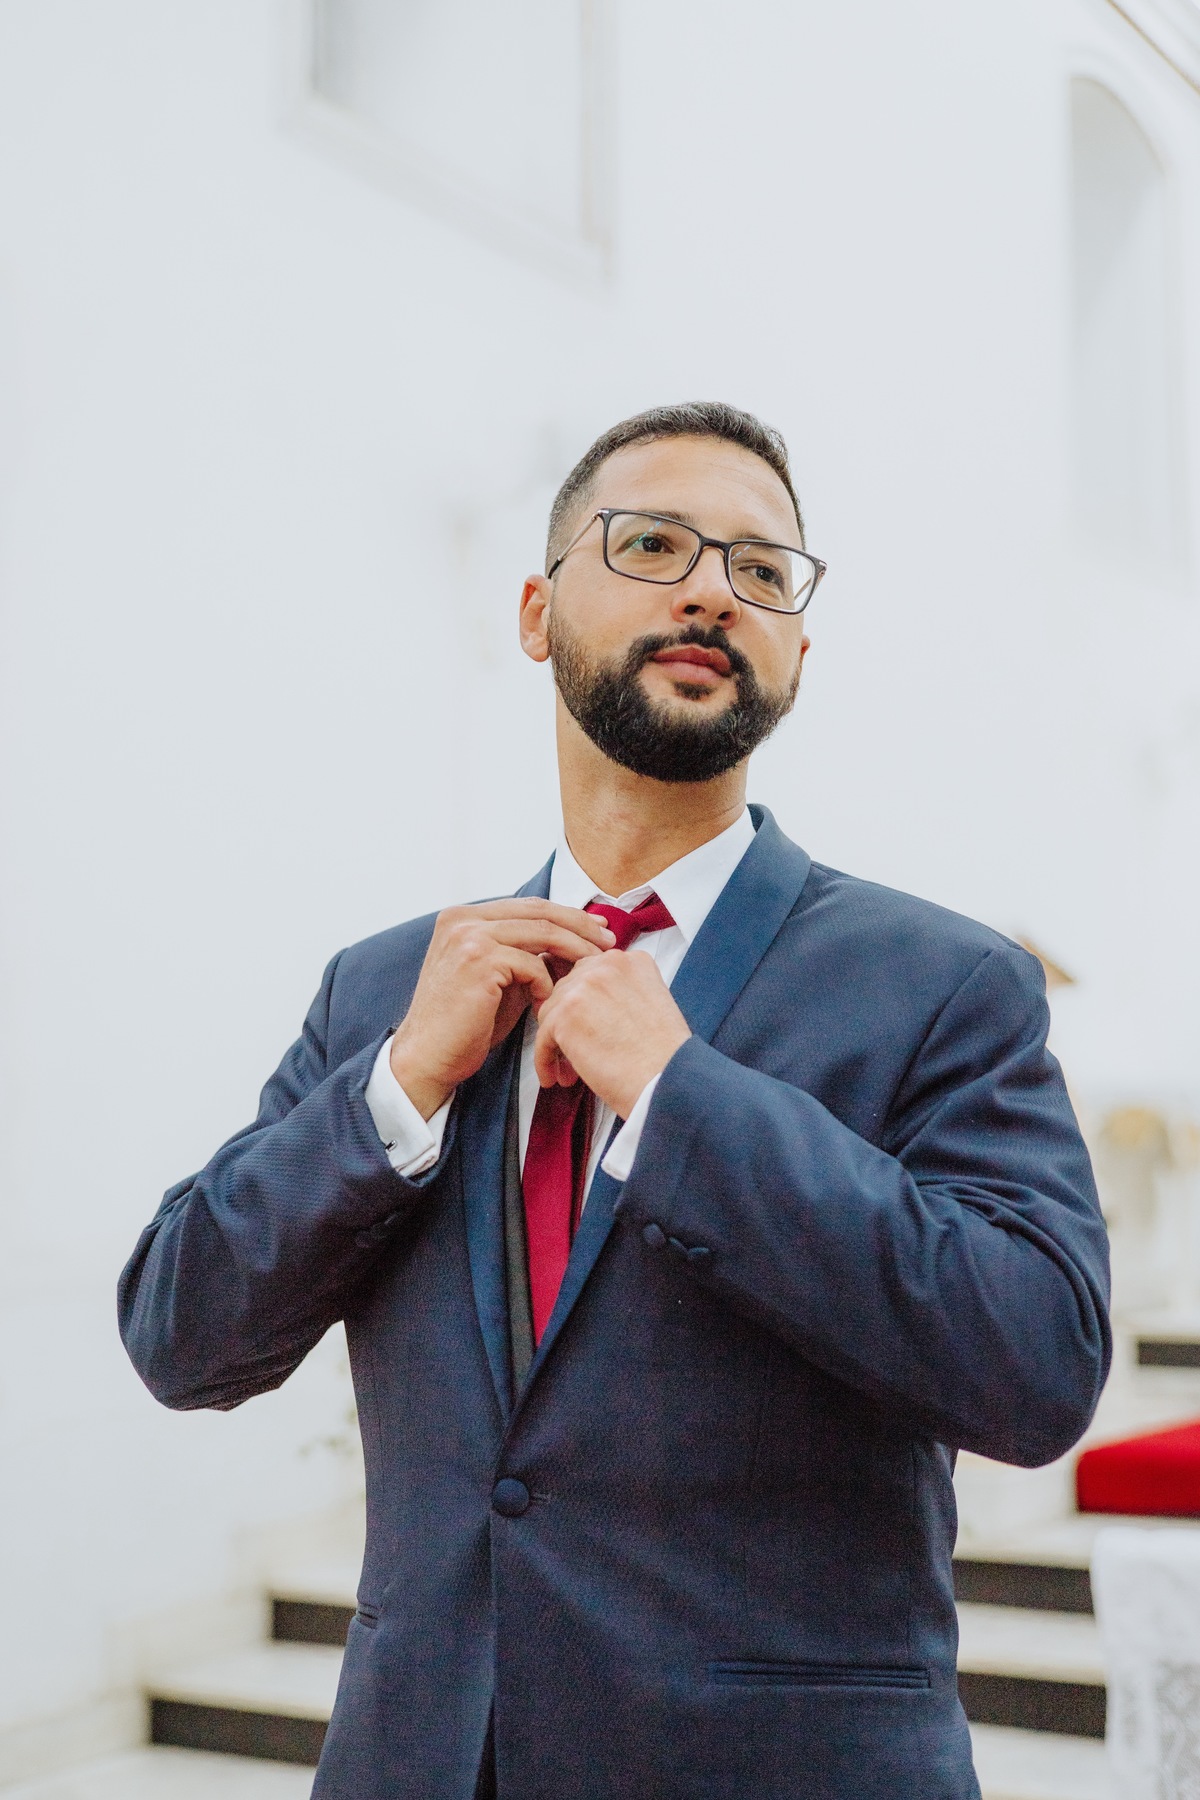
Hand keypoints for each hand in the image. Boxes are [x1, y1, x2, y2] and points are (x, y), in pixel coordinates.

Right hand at [389, 901, 615, 1117]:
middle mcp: (462, 919)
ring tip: (594, 970)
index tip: (596, 927)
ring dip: (574, 952)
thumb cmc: (466, 1023)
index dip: (566, 914)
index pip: (528, 906)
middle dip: (580, 926)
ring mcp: (468, 936)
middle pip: (538, 911)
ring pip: (541, 933)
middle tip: (608, 942)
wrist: (429, 1056)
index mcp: (463, 917)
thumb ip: (523, 953)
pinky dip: (545, 985)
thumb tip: (569, 942)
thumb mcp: (496, 977)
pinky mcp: (478, 960)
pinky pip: (531, 965)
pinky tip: (545, 1004)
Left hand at [533, 950, 691, 1118]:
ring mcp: (584, 987)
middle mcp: (606, 965)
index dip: (585, 1003)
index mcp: (631, 960)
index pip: (590, 973)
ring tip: (568, 1070)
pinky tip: (555, 1077)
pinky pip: (543, 1038)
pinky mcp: (565, 1016)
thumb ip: (620, 993)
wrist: (667, 1081)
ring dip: (557, 1043)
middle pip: (567, 989)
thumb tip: (591, 1007)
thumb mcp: (652, 1004)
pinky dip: (545, 1061)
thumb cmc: (665, 1056)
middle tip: (576, 1050)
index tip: (586, 1025)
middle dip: (568, 1022)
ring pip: (551, 1013)